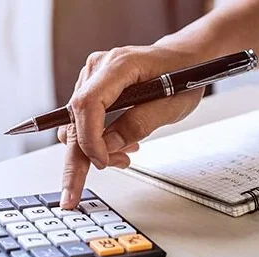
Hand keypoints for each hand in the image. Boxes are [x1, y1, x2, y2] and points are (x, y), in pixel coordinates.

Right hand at [57, 44, 204, 208]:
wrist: (186, 59)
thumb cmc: (184, 76)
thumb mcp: (171, 105)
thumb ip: (139, 124)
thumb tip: (108, 147)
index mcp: (118, 65)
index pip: (88, 104)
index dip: (90, 138)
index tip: (103, 162)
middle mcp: (98, 69)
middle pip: (74, 119)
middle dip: (74, 161)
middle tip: (71, 195)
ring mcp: (93, 79)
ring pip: (76, 125)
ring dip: (94, 151)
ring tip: (125, 159)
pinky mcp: (94, 90)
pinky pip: (85, 122)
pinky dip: (98, 142)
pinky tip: (119, 148)